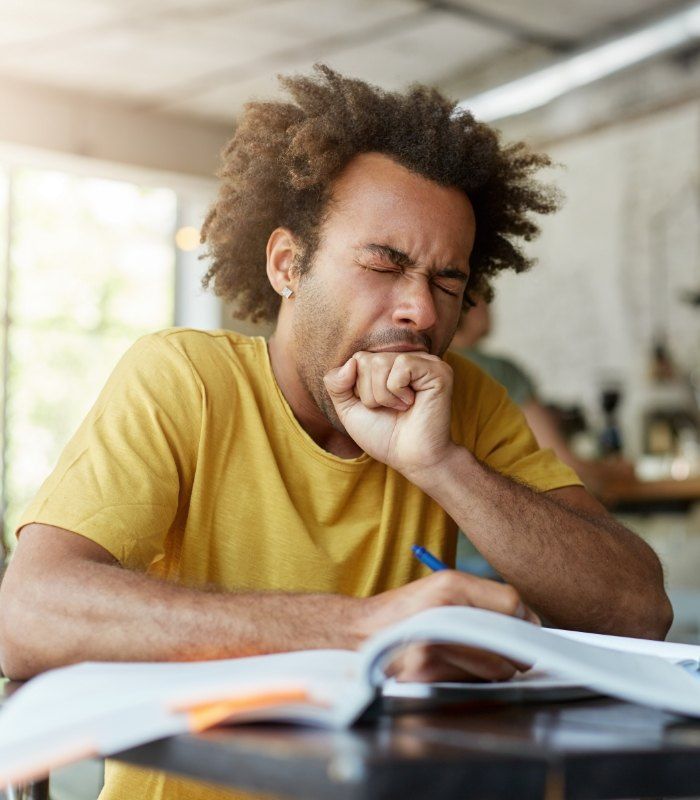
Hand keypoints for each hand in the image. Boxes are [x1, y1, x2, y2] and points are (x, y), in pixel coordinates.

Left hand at [323, 351, 454, 477]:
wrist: (410, 458)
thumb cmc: (383, 436)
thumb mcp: (349, 409)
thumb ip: (336, 384)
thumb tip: (350, 362)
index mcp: (389, 364)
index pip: (356, 359)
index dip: (358, 390)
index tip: (377, 408)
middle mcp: (407, 358)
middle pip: (365, 360)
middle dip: (369, 393)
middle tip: (391, 410)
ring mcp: (424, 362)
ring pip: (380, 362)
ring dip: (383, 395)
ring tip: (401, 408)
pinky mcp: (437, 370)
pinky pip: (401, 365)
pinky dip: (397, 391)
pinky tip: (412, 403)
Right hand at [355, 570, 538, 682]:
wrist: (359, 632)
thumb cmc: (406, 611)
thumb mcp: (441, 588)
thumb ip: (484, 598)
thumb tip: (529, 620)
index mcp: (450, 585)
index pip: (512, 603)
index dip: (522, 617)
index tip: (520, 625)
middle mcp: (443, 612)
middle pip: (509, 639)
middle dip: (514, 648)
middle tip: (506, 647)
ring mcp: (434, 645)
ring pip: (497, 668)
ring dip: (495, 667)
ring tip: (474, 656)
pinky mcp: (427, 673)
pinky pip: (473, 683)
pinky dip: (473, 680)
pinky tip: (454, 667)